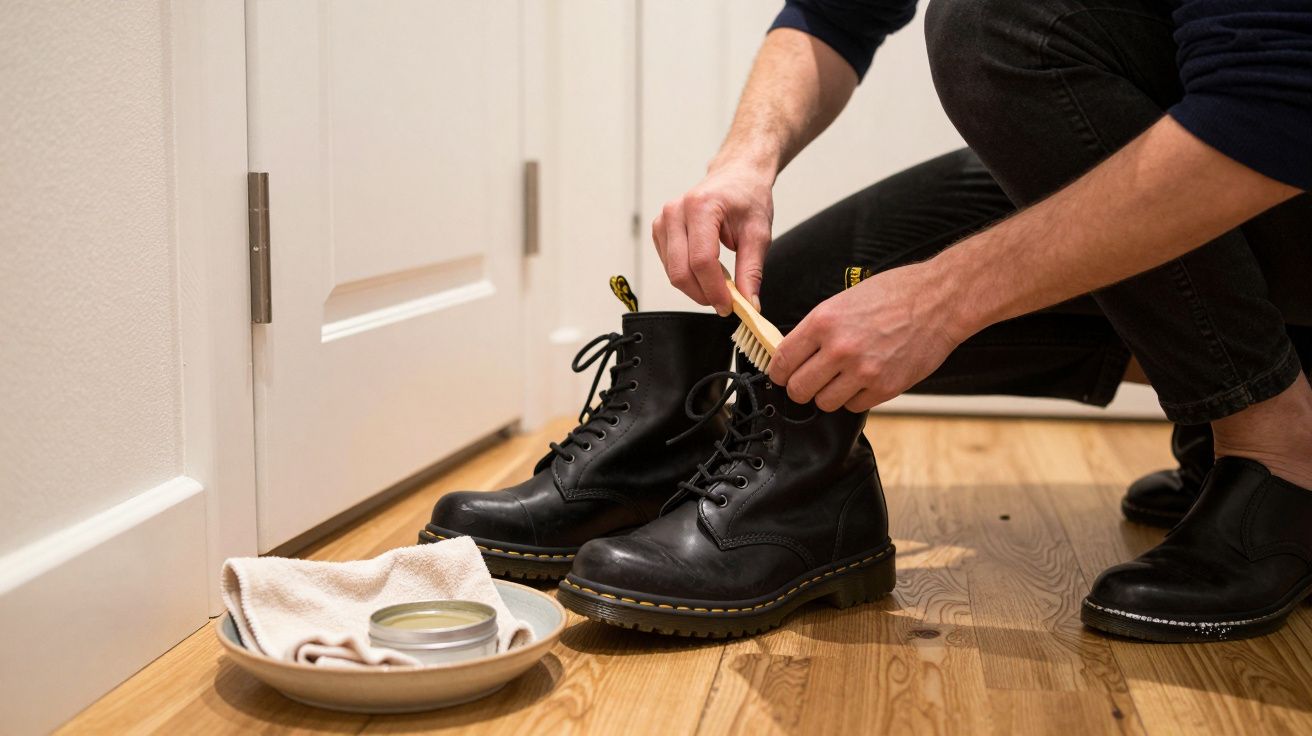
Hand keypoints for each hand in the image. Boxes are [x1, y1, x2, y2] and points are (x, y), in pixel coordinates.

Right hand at [652, 162, 774, 314]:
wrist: (736, 175)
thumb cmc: (747, 197)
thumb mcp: (758, 233)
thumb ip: (751, 270)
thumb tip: (748, 303)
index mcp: (701, 206)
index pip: (702, 261)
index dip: (714, 290)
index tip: (729, 307)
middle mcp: (676, 211)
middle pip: (681, 271)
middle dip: (703, 294)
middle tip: (725, 303)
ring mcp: (663, 220)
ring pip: (673, 272)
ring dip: (696, 288)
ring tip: (720, 284)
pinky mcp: (659, 230)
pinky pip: (669, 266)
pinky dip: (688, 277)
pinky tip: (706, 272)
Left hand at [768, 263, 968, 411]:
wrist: (939, 300)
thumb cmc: (894, 294)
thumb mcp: (843, 301)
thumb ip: (817, 330)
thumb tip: (793, 354)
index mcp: (824, 322)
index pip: (783, 361)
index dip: (779, 372)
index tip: (782, 375)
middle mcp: (840, 348)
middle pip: (799, 389)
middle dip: (800, 388)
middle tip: (809, 381)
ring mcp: (863, 371)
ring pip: (824, 403)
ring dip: (828, 394)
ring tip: (840, 379)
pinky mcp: (885, 387)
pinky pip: (853, 406)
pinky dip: (855, 398)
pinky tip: (864, 380)